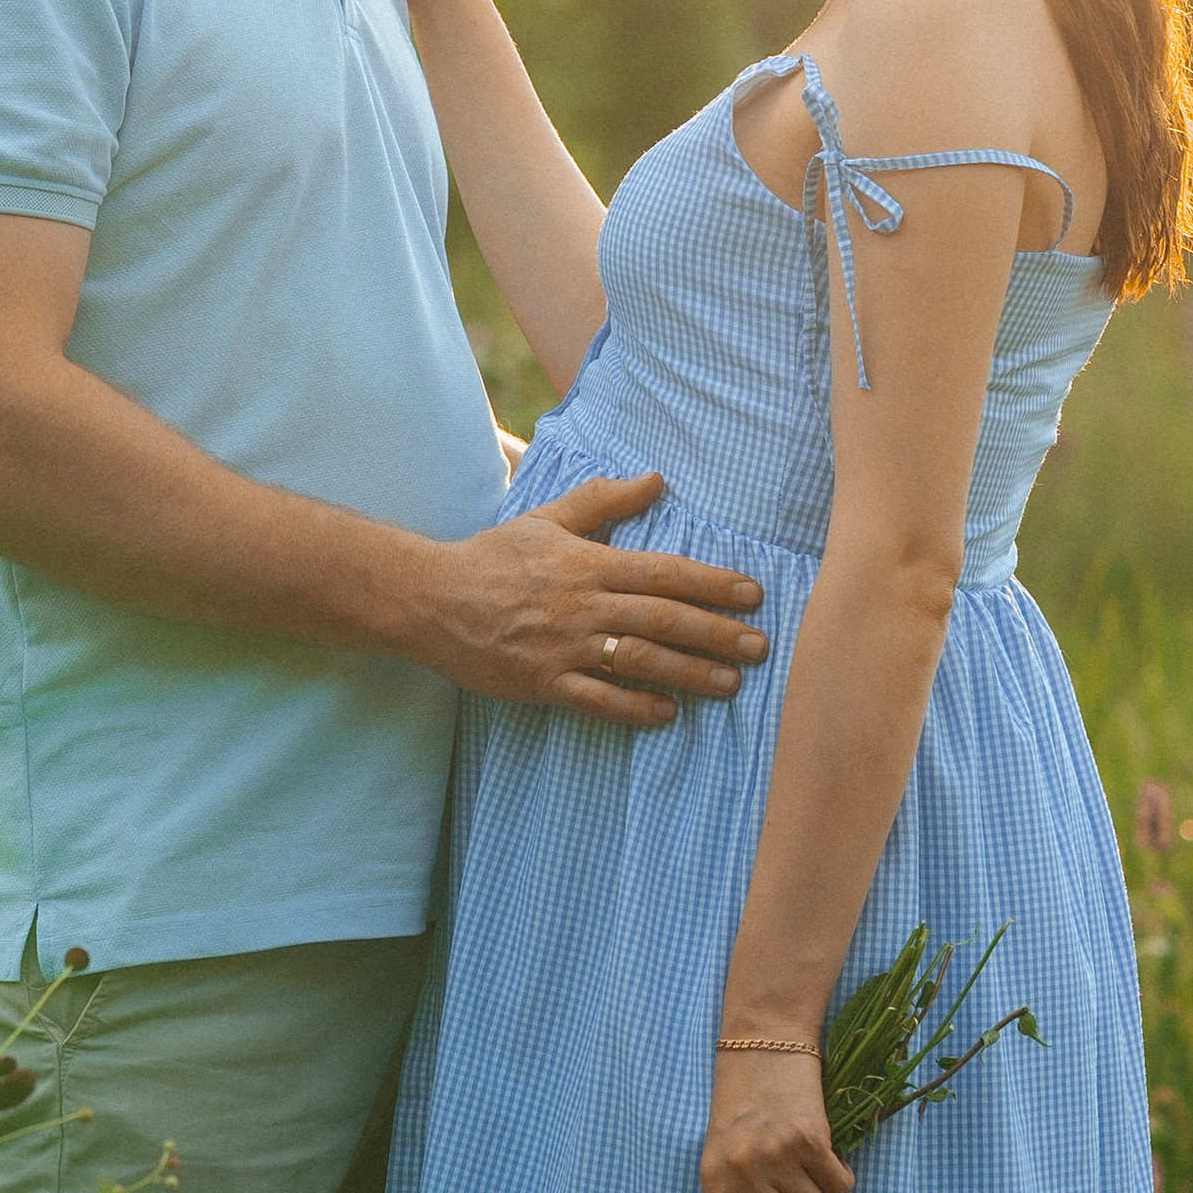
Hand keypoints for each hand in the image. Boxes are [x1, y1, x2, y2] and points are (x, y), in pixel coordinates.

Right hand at [415, 471, 769, 728]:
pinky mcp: (542, 682)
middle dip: (717, 632)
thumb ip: (604, 500)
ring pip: (639, 660)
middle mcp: (582, 604)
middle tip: (762, 646)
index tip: (754, 593)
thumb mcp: (547, 519)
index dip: (712, 583)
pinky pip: (597, 699)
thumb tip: (657, 478)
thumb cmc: (493, 557)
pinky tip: (667, 714)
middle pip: (663, 617)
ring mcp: (562, 646)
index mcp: (588, 562)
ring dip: (690, 672)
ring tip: (731, 683)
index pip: (664, 571)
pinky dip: (634, 708)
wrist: (430, 598)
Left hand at [701, 1047, 852, 1192]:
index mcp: (714, 1182)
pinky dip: (841, 1179)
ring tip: (812, 1176)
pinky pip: (841, 1186)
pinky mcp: (811, 1139)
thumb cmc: (743, 1108)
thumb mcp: (723, 1156)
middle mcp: (744, 1173)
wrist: (764, 1045)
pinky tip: (827, 1156)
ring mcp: (778, 1156)